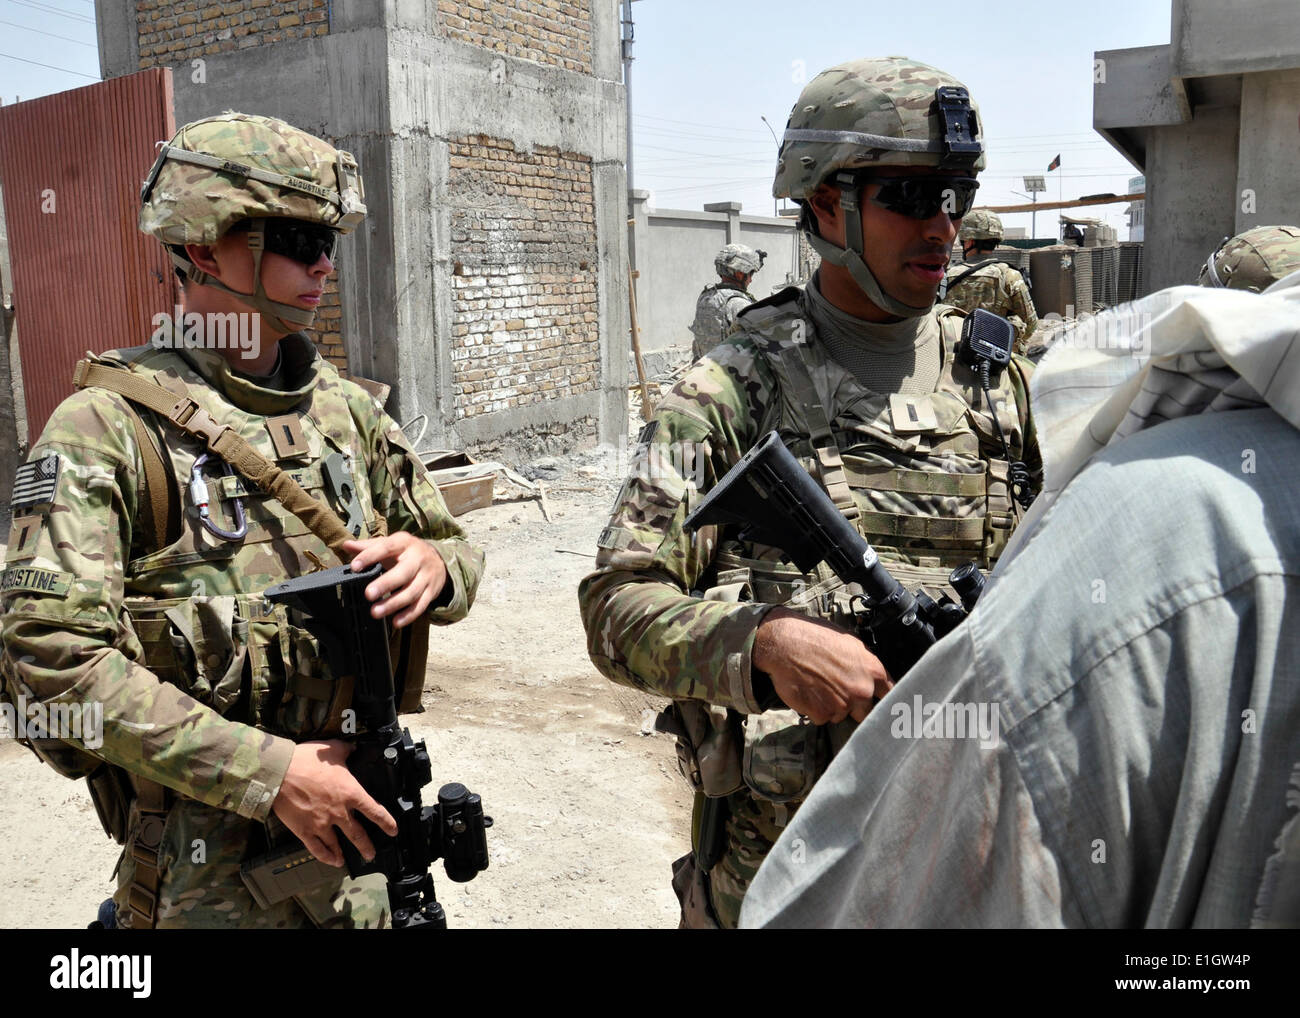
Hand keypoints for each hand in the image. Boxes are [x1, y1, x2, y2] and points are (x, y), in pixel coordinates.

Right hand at [272, 740, 398, 866]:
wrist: (280, 772)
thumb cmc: (305, 760)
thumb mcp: (332, 749)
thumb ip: (346, 750)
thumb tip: (353, 748)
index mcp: (350, 793)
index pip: (374, 811)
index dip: (386, 822)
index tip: (393, 831)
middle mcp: (339, 812)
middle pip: (358, 834)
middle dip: (366, 846)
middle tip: (371, 854)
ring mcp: (321, 824)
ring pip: (337, 844)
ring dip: (344, 854)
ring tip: (348, 861)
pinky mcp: (304, 831)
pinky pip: (317, 849)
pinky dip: (325, 857)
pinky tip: (331, 861)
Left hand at [342, 532, 447, 627]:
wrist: (439, 559)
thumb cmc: (408, 553)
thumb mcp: (391, 545)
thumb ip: (369, 547)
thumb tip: (347, 546)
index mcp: (404, 543)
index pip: (386, 547)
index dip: (370, 556)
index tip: (354, 567)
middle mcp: (418, 559)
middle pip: (403, 572)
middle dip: (386, 584)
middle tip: (368, 594)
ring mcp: (426, 576)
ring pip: (412, 592)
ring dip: (393, 604)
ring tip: (375, 612)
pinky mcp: (431, 592)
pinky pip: (421, 606)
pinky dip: (408, 615)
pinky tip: (395, 622)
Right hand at [753, 608, 889, 724]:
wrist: (785, 644)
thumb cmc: (815, 637)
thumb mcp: (850, 642)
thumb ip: (865, 664)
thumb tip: (871, 677)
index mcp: (873, 671)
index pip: (890, 694)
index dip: (884, 701)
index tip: (880, 705)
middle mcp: (862, 690)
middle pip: (866, 711)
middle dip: (855, 705)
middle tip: (838, 690)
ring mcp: (842, 704)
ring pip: (841, 715)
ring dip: (832, 706)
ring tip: (818, 685)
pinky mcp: (822, 714)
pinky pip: (822, 718)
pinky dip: (815, 710)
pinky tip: (808, 692)